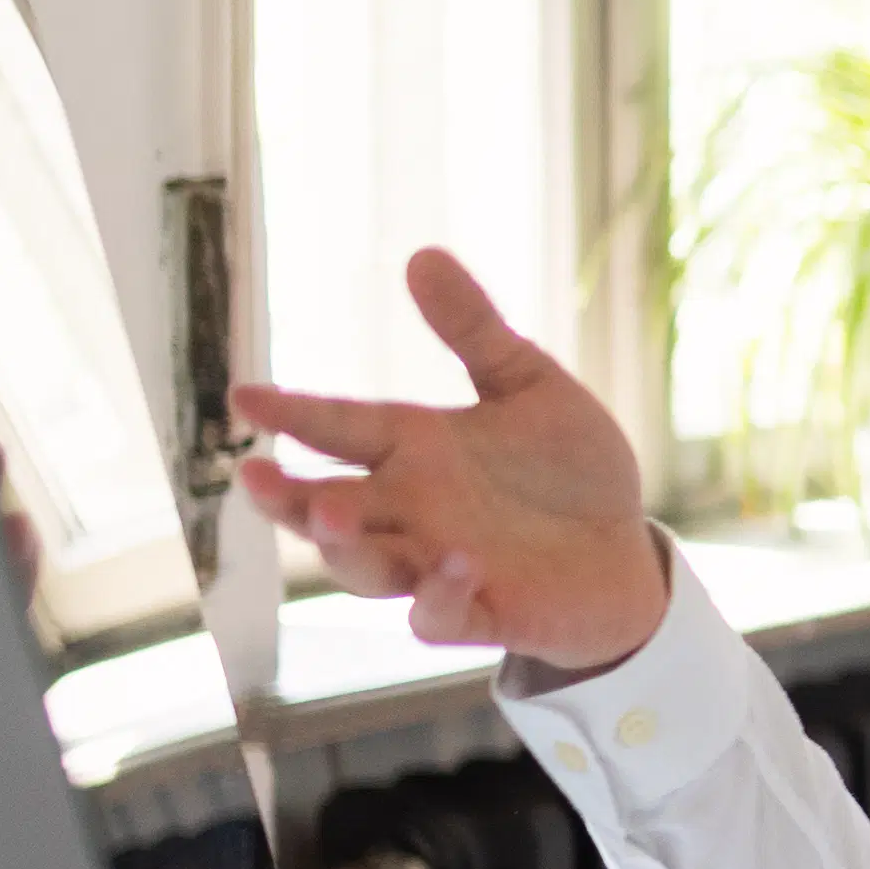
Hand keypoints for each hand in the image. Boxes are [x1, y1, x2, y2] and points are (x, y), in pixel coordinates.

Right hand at [229, 249, 668, 672]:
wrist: (626, 549)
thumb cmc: (568, 470)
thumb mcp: (530, 385)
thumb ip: (475, 330)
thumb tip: (422, 253)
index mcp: (413, 450)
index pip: (338, 427)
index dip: (291, 413)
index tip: (243, 396)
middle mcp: (410, 510)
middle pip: (324, 508)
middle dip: (287, 498)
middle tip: (255, 477)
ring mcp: (437, 565)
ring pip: (363, 566)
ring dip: (343, 547)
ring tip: (331, 514)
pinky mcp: (481, 611)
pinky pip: (439, 615)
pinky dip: (438, 593)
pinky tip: (455, 564)